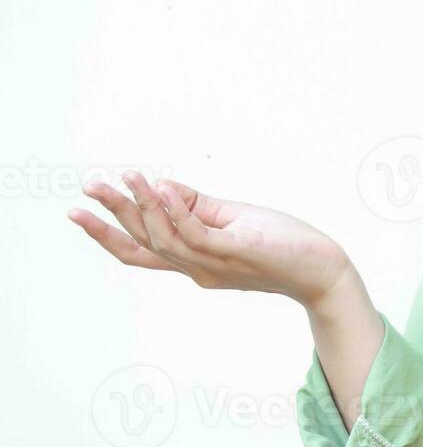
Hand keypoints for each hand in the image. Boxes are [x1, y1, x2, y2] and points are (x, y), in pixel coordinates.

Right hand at [68, 170, 354, 308]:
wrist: (323, 269)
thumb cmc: (282, 243)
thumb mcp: (233, 220)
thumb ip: (197, 206)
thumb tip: (160, 184)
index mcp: (193, 262)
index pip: (141, 251)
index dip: (106, 234)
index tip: (77, 211)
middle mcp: (198, 269)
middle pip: (144, 244)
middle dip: (112, 215)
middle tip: (88, 187)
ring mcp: (216, 263)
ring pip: (165, 239)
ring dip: (142, 206)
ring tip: (125, 177)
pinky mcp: (237, 252)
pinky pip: (197, 234)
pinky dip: (176, 211)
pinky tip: (162, 186)